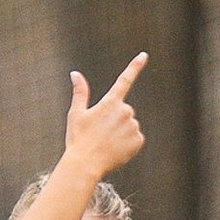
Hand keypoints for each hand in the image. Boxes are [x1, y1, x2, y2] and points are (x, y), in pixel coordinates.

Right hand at [62, 52, 147, 178]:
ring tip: (107, 143)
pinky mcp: (139, 140)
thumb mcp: (76, 114)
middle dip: (115, 120)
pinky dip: (128, 144)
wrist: (86, 164)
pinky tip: (116, 150)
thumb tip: (75, 73)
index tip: (144, 55)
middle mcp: (125, 111)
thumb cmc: (78, 139)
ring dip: (121, 133)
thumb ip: (80, 92)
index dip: (135, 66)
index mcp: (110, 102)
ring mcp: (133, 125)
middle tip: (101, 134)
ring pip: (130, 126)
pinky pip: (135, 139)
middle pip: (124, 111)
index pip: (124, 80)